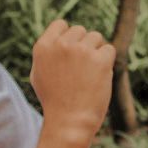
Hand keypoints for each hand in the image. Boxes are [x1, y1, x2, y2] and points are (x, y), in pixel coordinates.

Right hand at [30, 19, 114, 141]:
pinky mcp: (100, 60)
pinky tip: (98, 77)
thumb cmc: (54, 101)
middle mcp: (61, 45)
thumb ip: (48, 52)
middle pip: (80, 30)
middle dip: (83, 45)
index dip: (68, 36)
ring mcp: (81, 51)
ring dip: (96, 52)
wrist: (69, 122)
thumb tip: (60, 35)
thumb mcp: (39, 74)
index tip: (71, 52)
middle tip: (80, 69)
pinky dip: (107, 61)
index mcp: (43, 46)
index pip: (61, 24)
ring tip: (89, 74)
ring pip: (96, 37)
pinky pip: (109, 50)